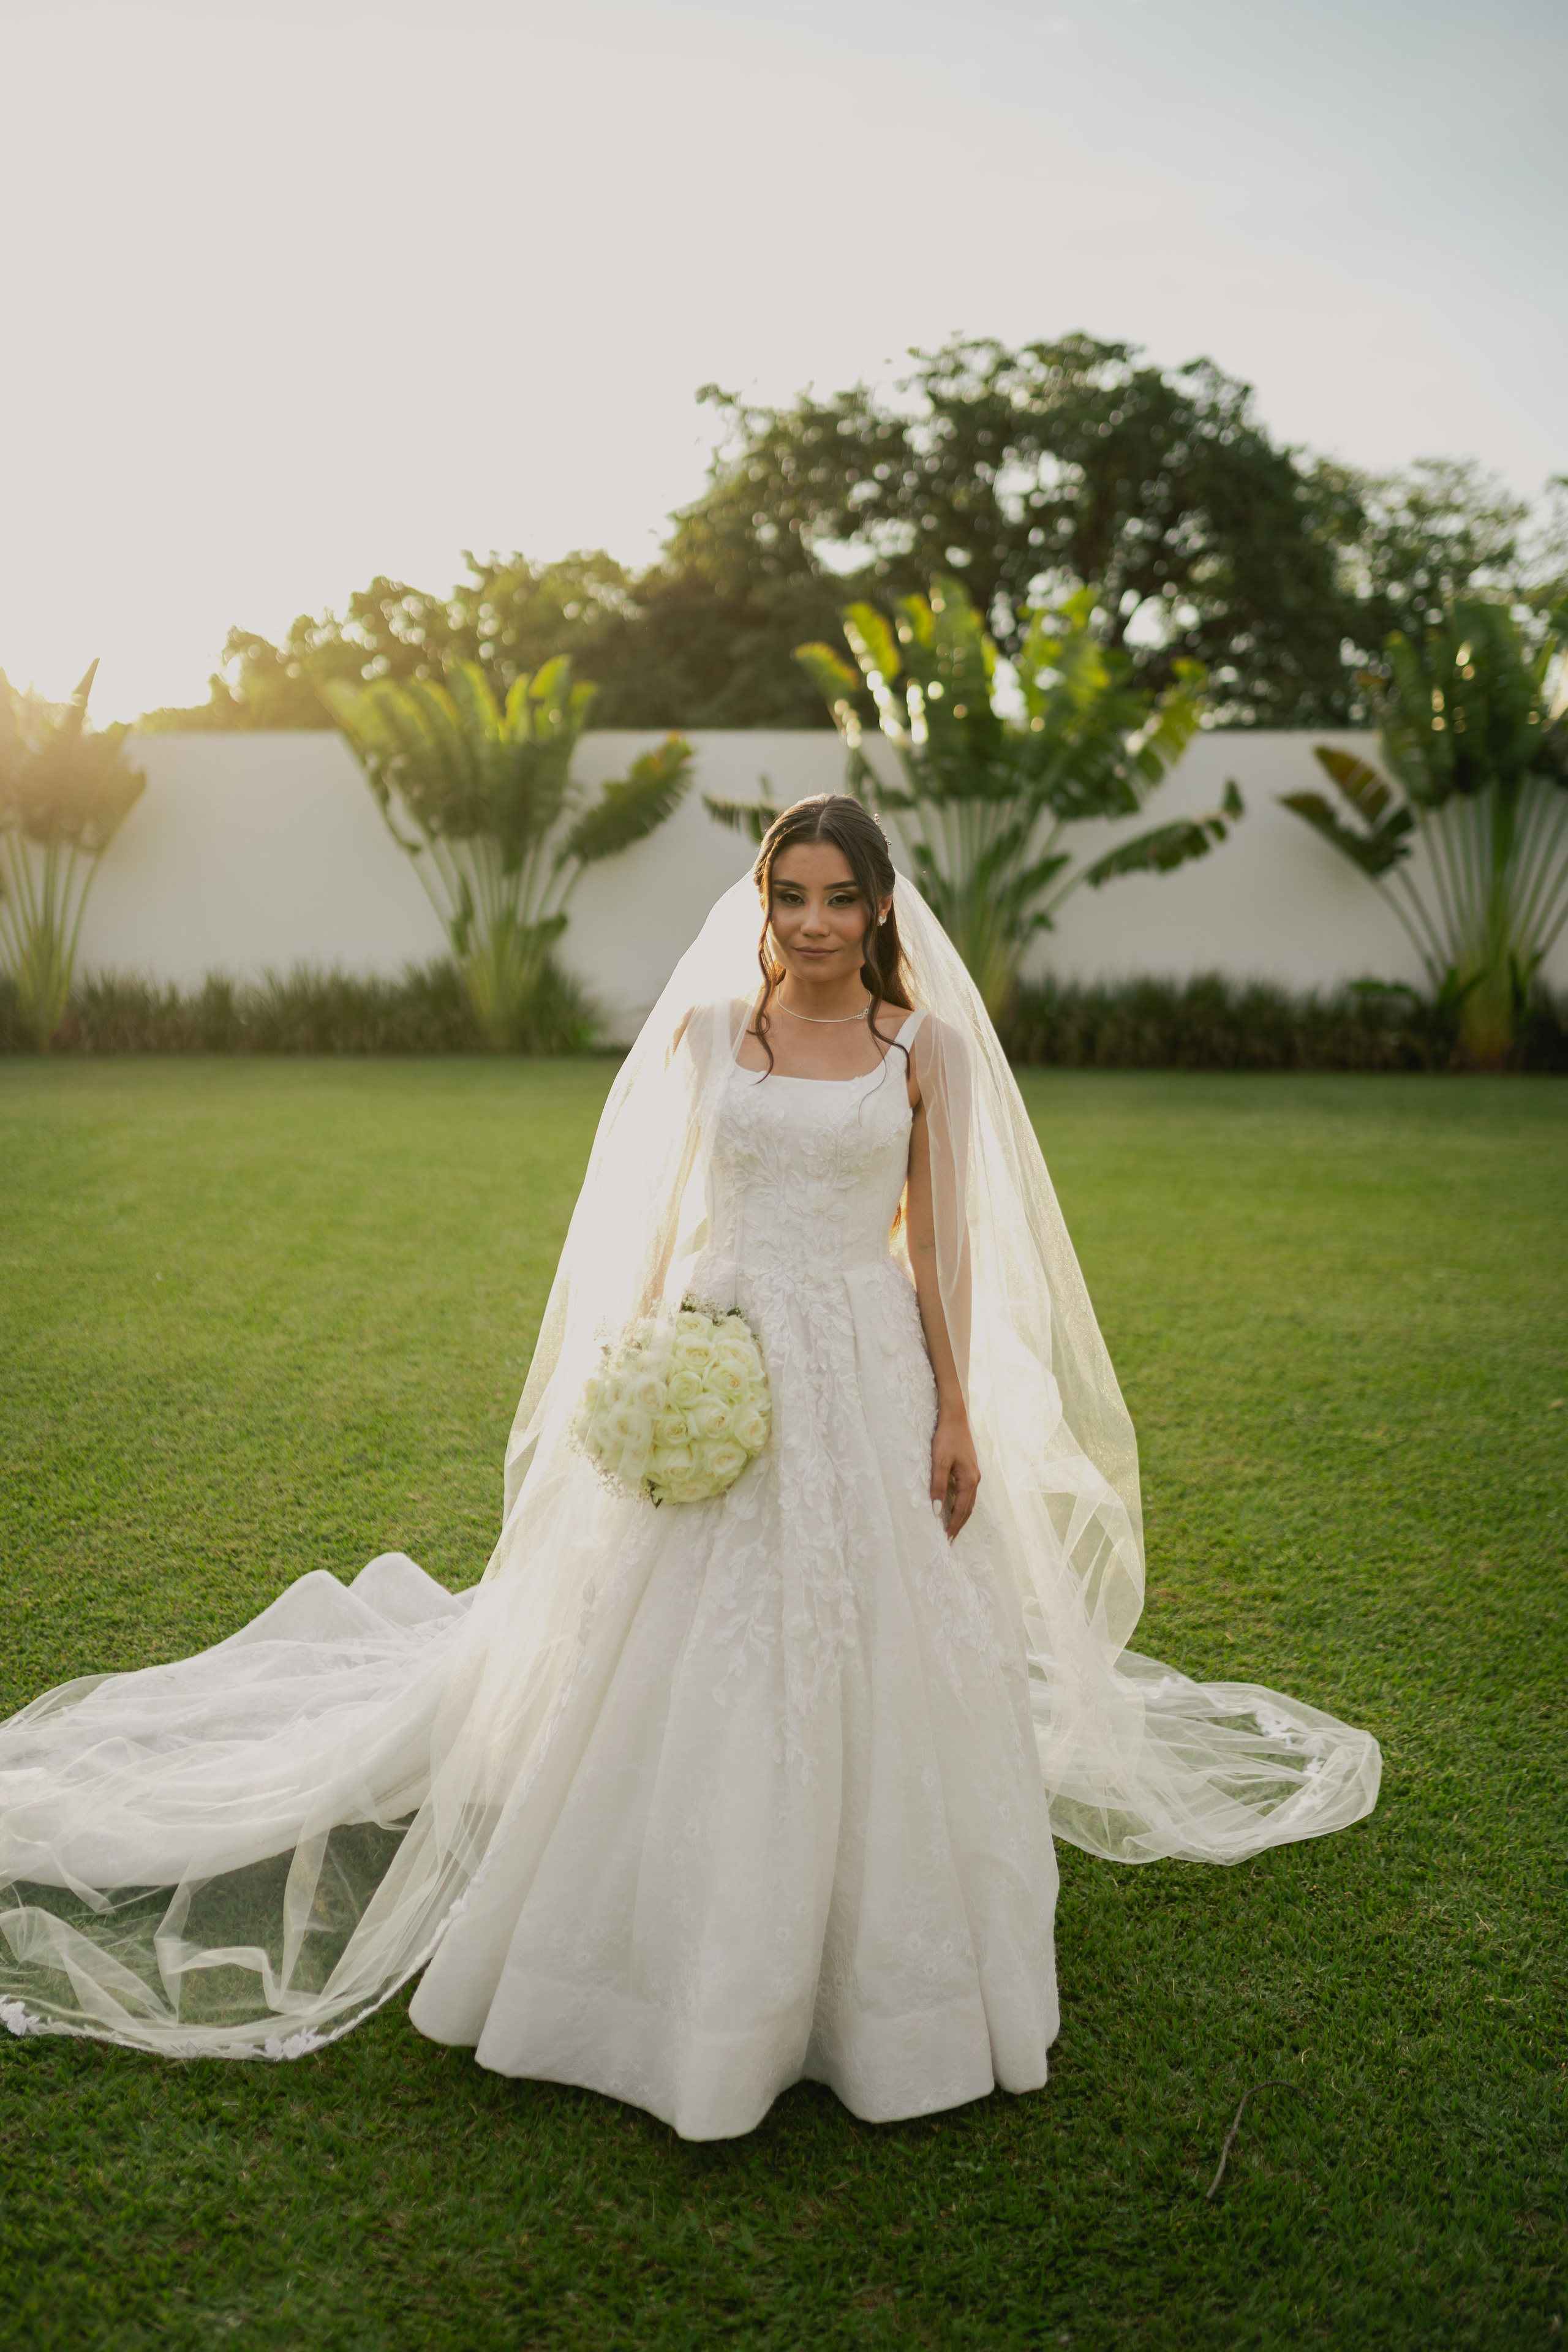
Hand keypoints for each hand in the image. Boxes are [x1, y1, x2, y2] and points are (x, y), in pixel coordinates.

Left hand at [930, 1407, 979, 1540]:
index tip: (947, 1538)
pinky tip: (955, 1506)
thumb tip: (937, 1511)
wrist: (955, 1418)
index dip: (954, 1524)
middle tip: (950, 1539)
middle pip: (968, 1508)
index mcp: (969, 1480)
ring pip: (969, 1501)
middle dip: (960, 1524)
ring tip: (953, 1527)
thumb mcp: (939, 1463)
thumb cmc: (946, 1439)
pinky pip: (967, 1493)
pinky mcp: (970, 1469)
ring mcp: (974, 1474)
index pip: (961, 1509)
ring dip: (962, 1515)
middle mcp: (975, 1479)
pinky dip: (962, 1504)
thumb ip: (938, 1486)